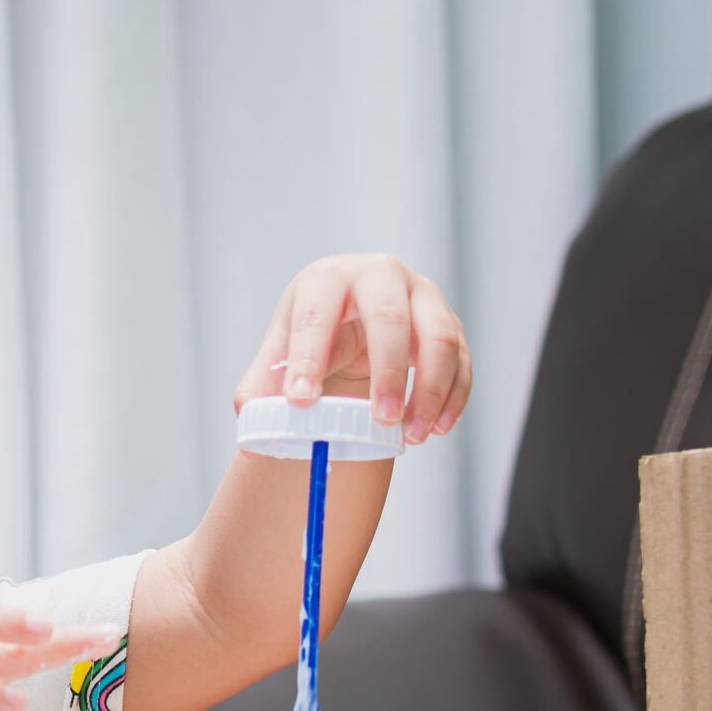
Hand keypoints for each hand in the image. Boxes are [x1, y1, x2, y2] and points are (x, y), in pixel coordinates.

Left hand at [234, 253, 471, 445]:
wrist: (352, 322)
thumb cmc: (312, 336)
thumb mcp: (280, 353)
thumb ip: (260, 385)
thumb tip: (249, 418)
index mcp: (327, 279)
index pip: (317, 313)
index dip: (309, 356)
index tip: (301, 401)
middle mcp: (379, 275)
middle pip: (391, 317)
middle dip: (387, 373)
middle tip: (381, 421)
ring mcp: (421, 295)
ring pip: (439, 337)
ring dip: (430, 391)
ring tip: (412, 435)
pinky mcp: (449, 321)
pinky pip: (462, 358)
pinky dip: (454, 396)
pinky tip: (438, 428)